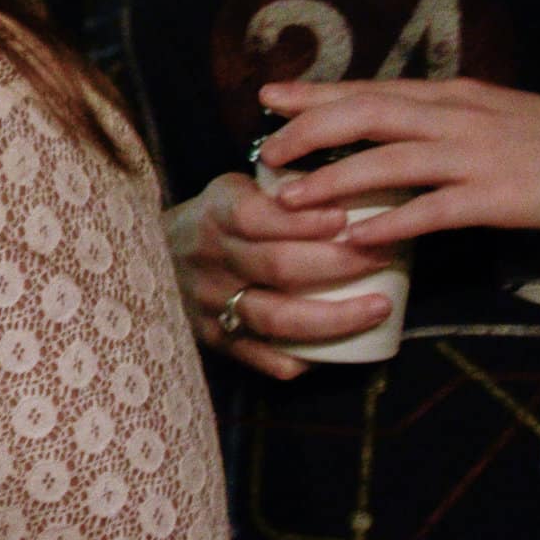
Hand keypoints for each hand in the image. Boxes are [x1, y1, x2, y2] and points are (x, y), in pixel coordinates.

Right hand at [162, 172, 395, 379]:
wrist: (156, 259)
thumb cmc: (217, 222)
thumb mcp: (235, 191)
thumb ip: (280, 187)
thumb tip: (354, 180)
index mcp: (214, 215)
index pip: (256, 217)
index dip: (303, 220)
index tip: (346, 218)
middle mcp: (209, 260)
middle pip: (276, 266)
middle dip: (339, 263)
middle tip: (384, 257)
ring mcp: (210, 304)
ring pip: (275, 318)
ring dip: (335, 317)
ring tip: (378, 307)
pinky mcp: (215, 341)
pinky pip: (265, 358)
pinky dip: (303, 359)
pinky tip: (337, 351)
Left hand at [258, 78, 539, 244]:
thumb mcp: (494, 113)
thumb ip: (444, 116)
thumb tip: (394, 124)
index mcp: (453, 96)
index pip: (370, 88)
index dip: (315, 93)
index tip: (268, 95)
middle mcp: (457, 117)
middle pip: (365, 114)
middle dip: (308, 132)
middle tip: (267, 152)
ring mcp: (477, 156)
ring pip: (388, 161)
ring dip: (332, 180)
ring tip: (289, 200)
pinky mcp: (500, 197)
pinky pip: (434, 210)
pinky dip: (391, 222)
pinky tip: (355, 238)